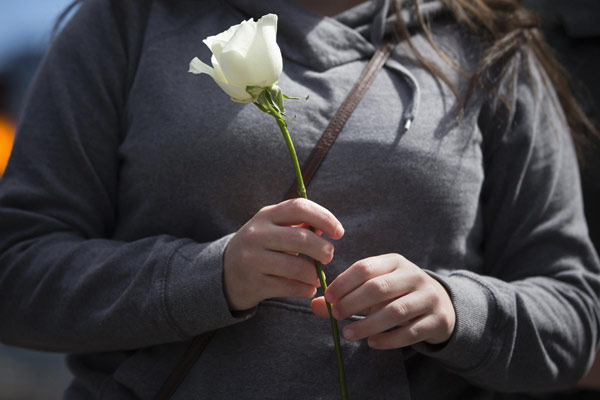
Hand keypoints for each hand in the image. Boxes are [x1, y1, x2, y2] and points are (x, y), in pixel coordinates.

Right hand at [223, 198, 343, 310]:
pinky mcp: (254, 283)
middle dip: (323, 249)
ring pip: (297, 267)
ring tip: (317, 277)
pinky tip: (308, 289)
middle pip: (301, 239)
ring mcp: (252, 260)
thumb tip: (328, 229)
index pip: (299, 208)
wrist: (224, 274)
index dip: (324, 218)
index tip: (339, 232)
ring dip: (315, 274)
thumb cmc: (260, 247)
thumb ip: (299, 226)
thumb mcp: (273, 229)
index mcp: (265, 215)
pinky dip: (305, 289)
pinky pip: (290, 287)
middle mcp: (256, 235)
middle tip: (329, 256)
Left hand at [311, 253, 454, 348]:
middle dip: (353, 303)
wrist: (440, 305)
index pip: (365, 267)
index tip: (329, 297)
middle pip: (379, 288)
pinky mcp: (437, 320)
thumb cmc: (396, 294)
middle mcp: (413, 275)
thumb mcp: (373, 289)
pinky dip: (389, 339)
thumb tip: (314, 305)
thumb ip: (344, 297)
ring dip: (368, 324)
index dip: (344, 282)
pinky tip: (372, 343)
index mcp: (395, 262)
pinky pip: (411, 331)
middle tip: (336, 316)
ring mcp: (428, 297)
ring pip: (395, 311)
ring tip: (348, 334)